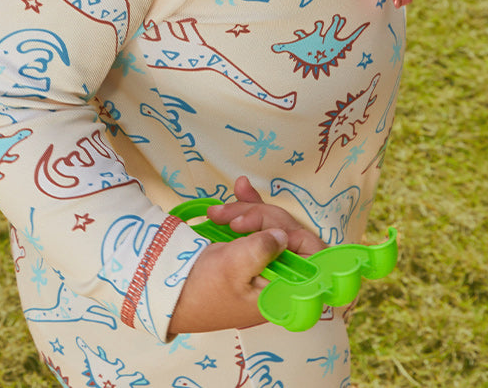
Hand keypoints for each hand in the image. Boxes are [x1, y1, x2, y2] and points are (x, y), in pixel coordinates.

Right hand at [166, 177, 323, 336]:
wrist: (170, 293)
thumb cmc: (202, 290)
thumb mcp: (231, 268)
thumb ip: (261, 250)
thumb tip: (283, 235)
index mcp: (283, 290)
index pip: (316, 261)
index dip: (302, 240)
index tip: (276, 232)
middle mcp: (280, 276)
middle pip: (290, 233)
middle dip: (261, 216)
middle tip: (232, 220)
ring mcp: (266, 261)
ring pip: (272, 223)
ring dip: (247, 210)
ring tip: (219, 213)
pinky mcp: (250, 250)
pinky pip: (257, 222)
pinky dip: (245, 208)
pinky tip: (236, 195)